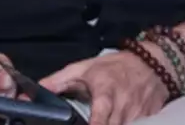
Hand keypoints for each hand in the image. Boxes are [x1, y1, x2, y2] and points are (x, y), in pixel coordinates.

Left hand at [39, 50, 170, 124]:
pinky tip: (114, 120)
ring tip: (101, 119)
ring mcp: (138, 116)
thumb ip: (58, 82)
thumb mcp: (83, 69)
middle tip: (83, 122)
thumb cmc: (114, 67)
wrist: (152, 65)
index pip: (100, 118)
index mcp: (105, 93)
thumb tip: (31, 93)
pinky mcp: (147, 121)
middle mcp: (123, 107)